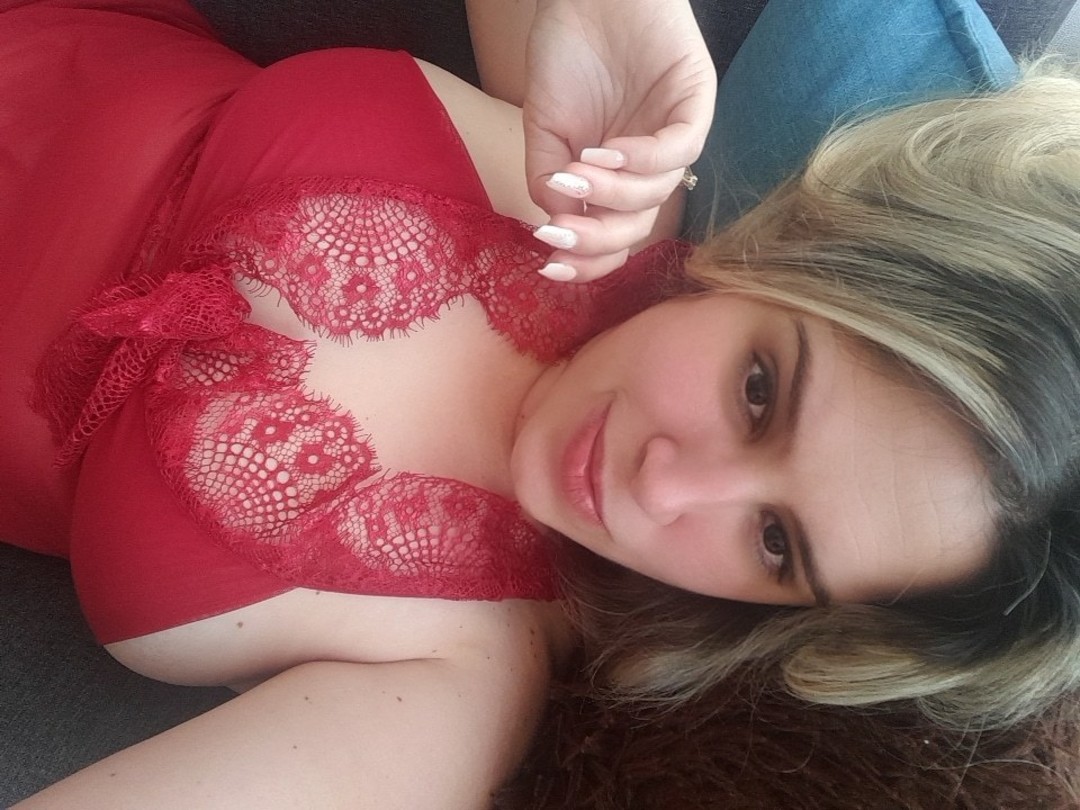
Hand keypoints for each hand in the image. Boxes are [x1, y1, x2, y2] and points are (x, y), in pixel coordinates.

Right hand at [524, 0, 715, 280]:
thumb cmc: (565, 54)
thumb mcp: (542, 129)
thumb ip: (547, 180)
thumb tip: (557, 228)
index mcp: (616, 176)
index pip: (614, 236)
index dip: (588, 260)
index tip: (550, 266)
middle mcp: (649, 164)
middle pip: (638, 226)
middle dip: (598, 238)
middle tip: (560, 232)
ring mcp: (674, 135)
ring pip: (657, 193)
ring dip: (612, 194)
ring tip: (575, 172)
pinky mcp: (695, 102)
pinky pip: (680, 149)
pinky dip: (642, 160)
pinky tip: (604, 153)